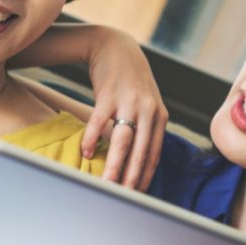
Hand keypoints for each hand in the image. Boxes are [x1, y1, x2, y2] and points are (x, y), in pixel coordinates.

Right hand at [80, 26, 166, 190]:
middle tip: (124, 198)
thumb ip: (146, 127)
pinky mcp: (108, 94)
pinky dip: (92, 138)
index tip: (137, 195)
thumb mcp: (146, 102)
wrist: (115, 47)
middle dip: (131, 177)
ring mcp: (128, 101)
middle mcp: (147, 110)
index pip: (153, 154)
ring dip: (114, 164)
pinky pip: (98, 121)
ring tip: (107, 183)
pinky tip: (86, 153)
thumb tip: (137, 159)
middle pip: (139, 150)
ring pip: (121, 140)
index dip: (145, 176)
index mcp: (159, 116)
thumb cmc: (130, 80)